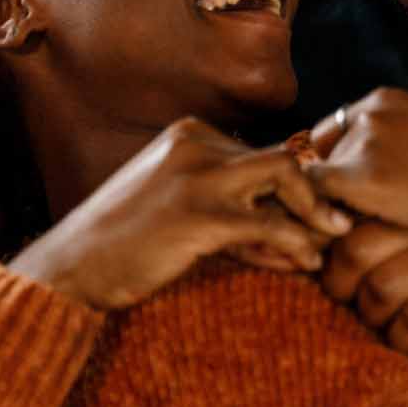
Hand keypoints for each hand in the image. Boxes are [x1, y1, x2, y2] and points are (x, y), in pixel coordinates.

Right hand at [11, 118, 353, 311]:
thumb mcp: (175, 210)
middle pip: (281, 159)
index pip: (260, 154)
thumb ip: (226, 208)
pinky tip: (305, 264)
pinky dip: (295, 242)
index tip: (307, 224)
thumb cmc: (121, 247)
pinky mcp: (197, 215)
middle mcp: (193, 143)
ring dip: (314, 212)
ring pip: (285, 177)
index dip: (291, 190)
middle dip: (315, 195)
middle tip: (339, 226)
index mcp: (187, 135)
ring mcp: (195, 176)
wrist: (68, 271)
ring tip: (329, 243)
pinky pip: (268, 222)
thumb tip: (287, 230)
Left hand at [322, 220, 407, 352]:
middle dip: (343, 287)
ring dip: (374, 318)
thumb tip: (285, 225)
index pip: (339, 210)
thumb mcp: (399, 226)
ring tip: (386, 316)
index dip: (326, 250)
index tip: (331, 271)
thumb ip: (351, 214)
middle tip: (354, 298)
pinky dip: (403, 340)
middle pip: (354, 250)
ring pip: (381, 290)